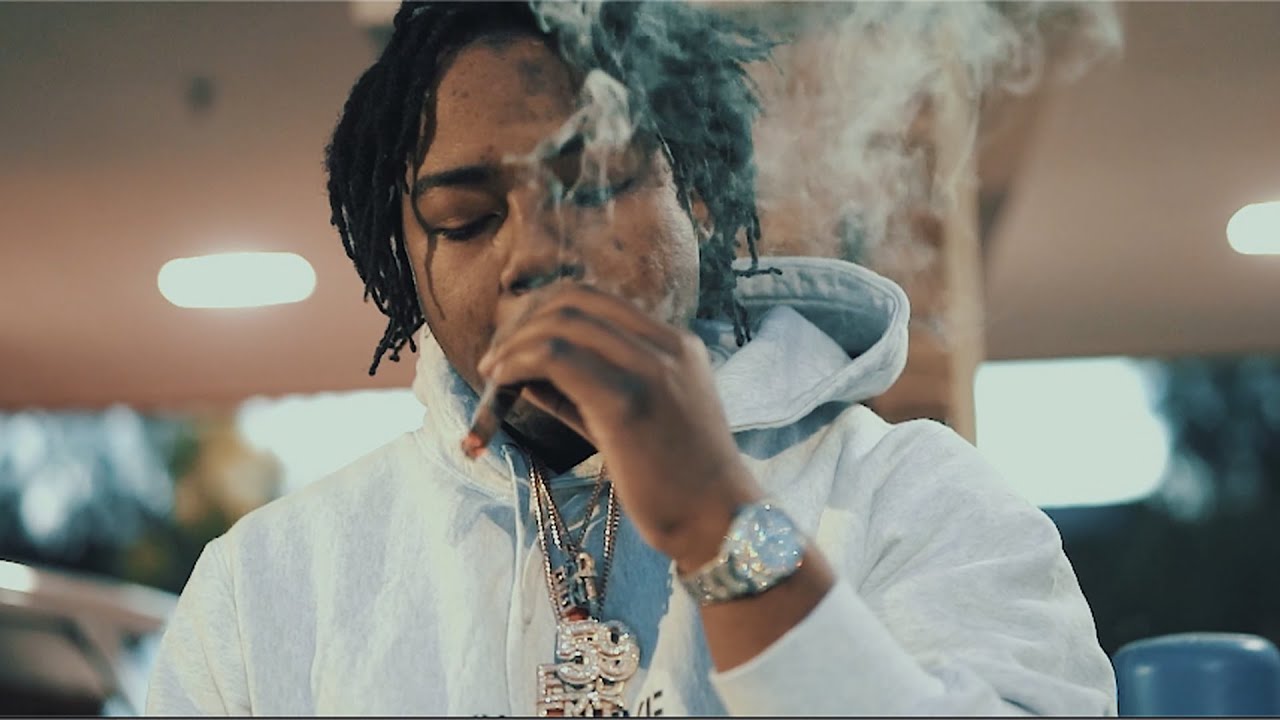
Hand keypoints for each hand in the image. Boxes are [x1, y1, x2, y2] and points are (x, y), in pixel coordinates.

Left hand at [476, 284, 762, 567]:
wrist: (721, 523)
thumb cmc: (676, 482)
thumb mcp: (633, 420)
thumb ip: (583, 389)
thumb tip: (522, 370)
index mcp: (676, 344)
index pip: (595, 298)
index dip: (544, 312)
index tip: (515, 344)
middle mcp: (667, 346)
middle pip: (574, 299)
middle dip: (524, 321)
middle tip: (496, 359)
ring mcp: (651, 369)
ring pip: (561, 322)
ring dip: (515, 343)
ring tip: (494, 375)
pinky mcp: (627, 400)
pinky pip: (556, 357)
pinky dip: (518, 364)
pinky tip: (502, 385)